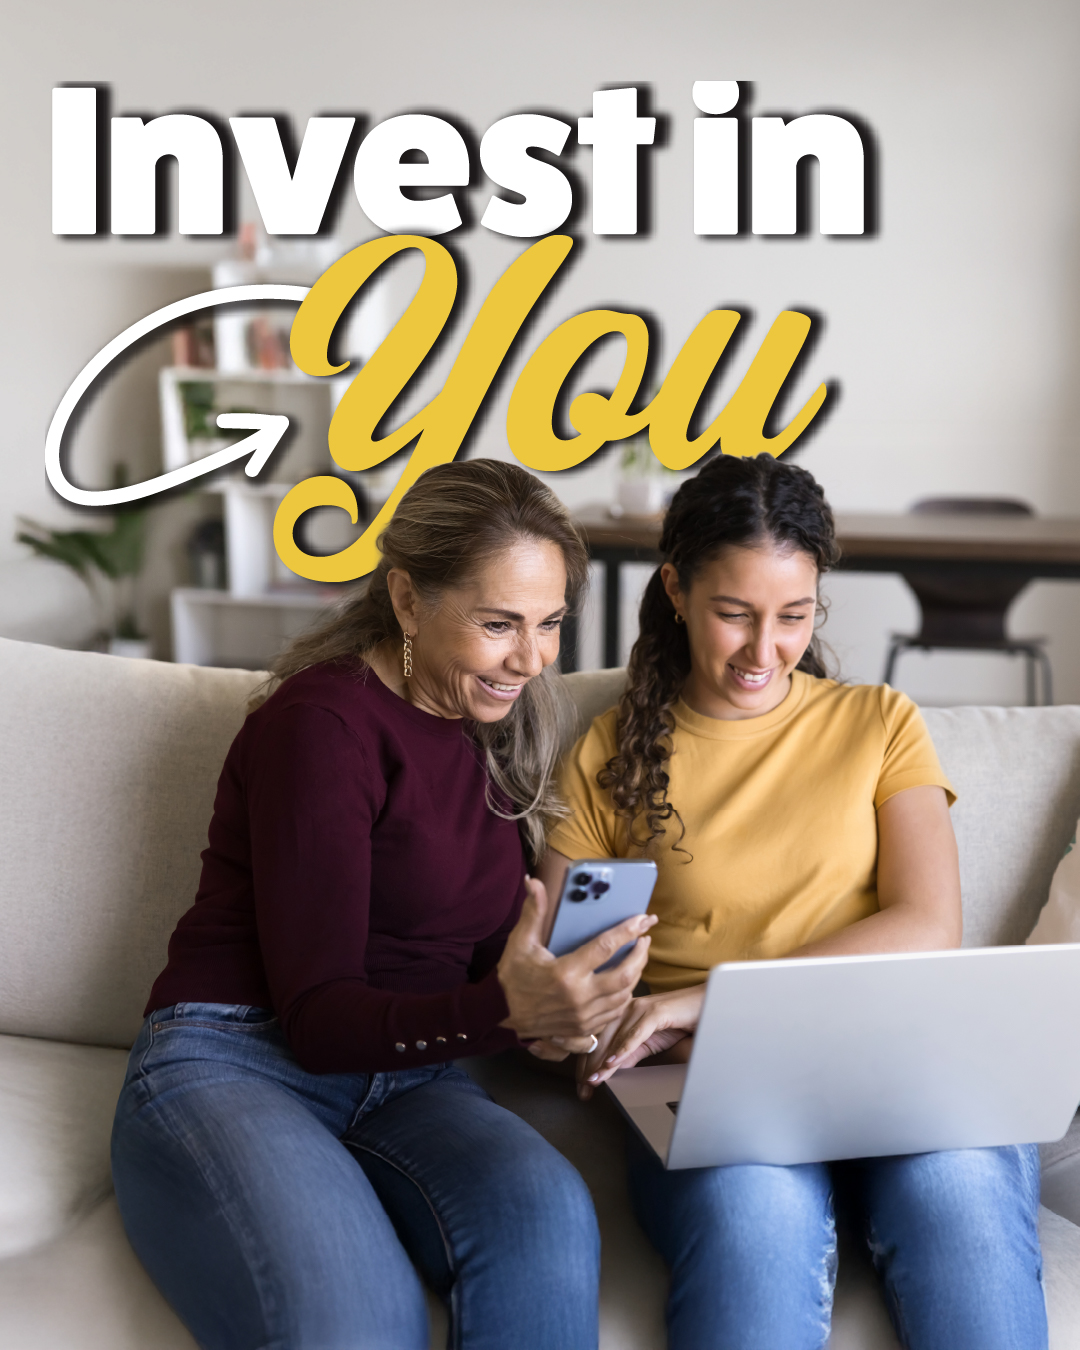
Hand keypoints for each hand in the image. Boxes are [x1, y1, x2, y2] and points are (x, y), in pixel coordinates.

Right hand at [497, 877, 656, 1042]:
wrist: (501, 1014)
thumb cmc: (512, 976)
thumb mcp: (520, 943)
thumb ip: (533, 912)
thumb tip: (534, 883)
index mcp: (565, 973)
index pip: (606, 947)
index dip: (628, 930)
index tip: (644, 919)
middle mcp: (579, 997)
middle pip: (625, 975)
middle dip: (641, 955)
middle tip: (645, 938)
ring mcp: (583, 1016)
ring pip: (624, 995)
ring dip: (636, 974)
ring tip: (637, 956)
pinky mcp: (584, 1028)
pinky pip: (615, 1012)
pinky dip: (624, 995)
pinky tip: (624, 982)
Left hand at [575, 984, 705, 1098]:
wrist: (707, 1006)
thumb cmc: (680, 1021)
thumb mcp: (649, 1042)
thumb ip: (630, 1054)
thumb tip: (612, 1070)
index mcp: (621, 1012)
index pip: (597, 1039)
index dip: (586, 1062)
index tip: (581, 1086)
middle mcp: (626, 1007)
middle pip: (600, 1038)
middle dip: (589, 1066)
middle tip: (583, 1090)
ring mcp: (640, 1007)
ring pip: (615, 1037)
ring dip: (602, 1062)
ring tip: (593, 1081)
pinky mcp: (655, 1012)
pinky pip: (635, 1033)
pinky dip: (623, 1049)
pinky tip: (613, 1063)